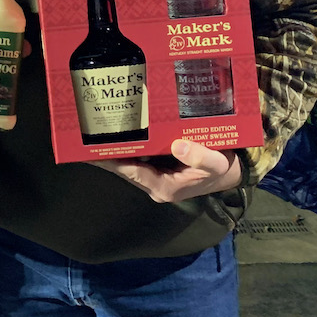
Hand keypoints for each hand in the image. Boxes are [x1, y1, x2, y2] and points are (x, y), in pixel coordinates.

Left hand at [90, 139, 242, 203]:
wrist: (231, 172)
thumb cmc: (222, 169)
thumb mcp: (216, 163)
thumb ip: (200, 156)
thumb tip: (178, 146)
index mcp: (165, 187)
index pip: (132, 172)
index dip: (111, 162)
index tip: (91, 153)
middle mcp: (156, 183)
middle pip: (125, 168)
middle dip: (106, 154)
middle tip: (85, 136)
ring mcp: (156, 176)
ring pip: (130, 162)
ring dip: (115, 149)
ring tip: (94, 130)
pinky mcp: (159, 167)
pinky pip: (139, 156)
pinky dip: (128, 145)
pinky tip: (118, 129)